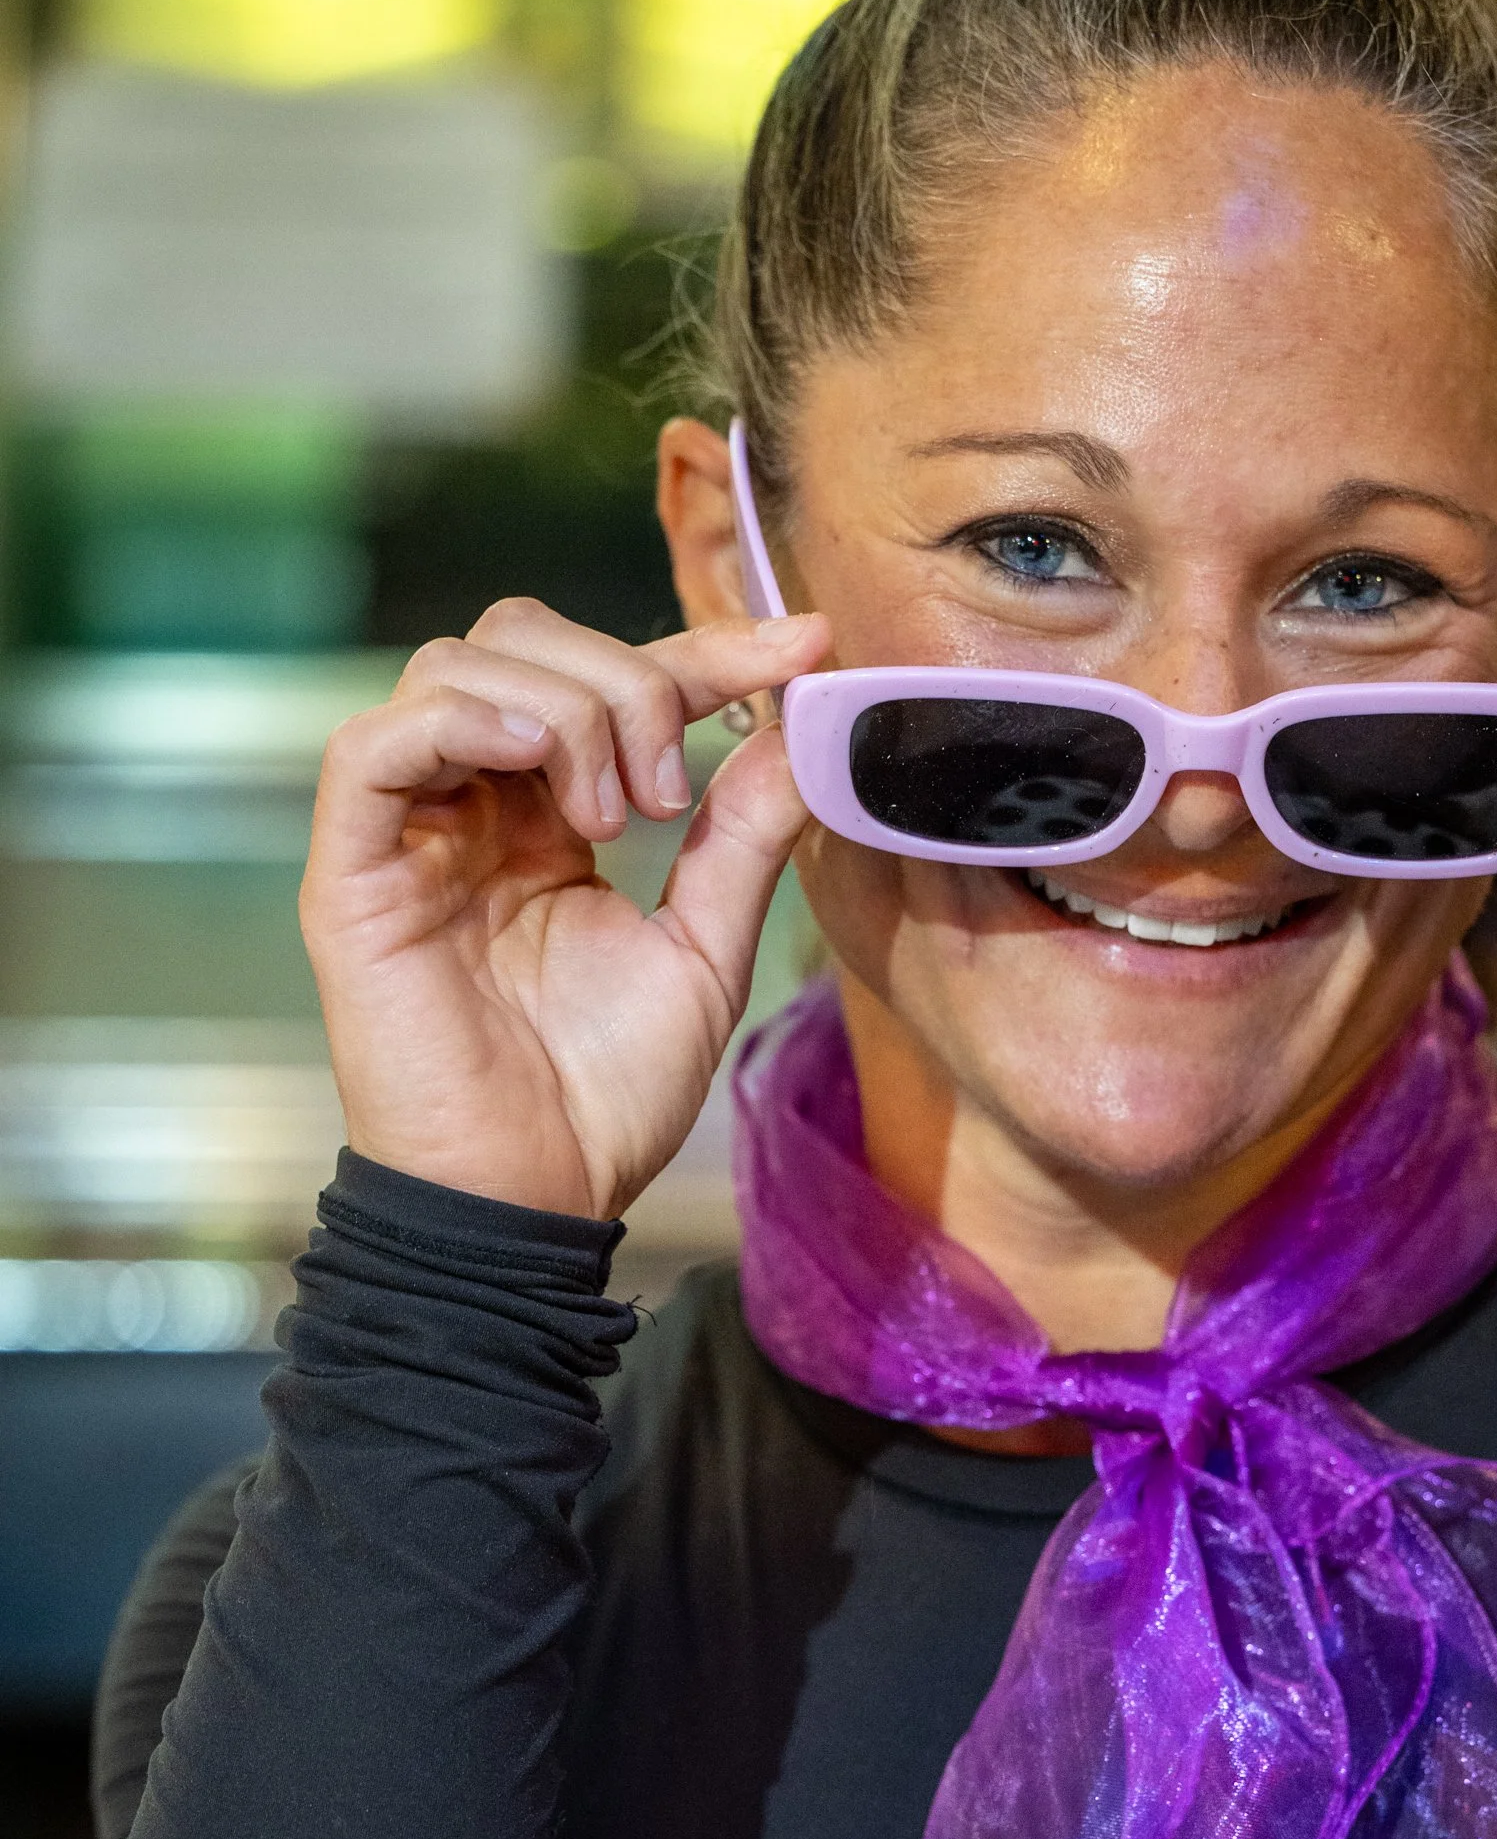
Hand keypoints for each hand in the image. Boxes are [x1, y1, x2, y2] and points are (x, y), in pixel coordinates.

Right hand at [301, 600, 831, 1217]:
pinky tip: (532, 760)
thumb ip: (742, 838)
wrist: (533, 1198)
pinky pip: (371, 746)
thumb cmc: (604, 1096)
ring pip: (456, 668)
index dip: (707, 649)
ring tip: (614, 818)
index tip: (802, 646)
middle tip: (669, 795)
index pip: (613, 679)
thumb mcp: (704, 951)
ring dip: (562, 710)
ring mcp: (408, 832)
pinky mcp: (352, 873)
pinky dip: (459, 720)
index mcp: (550, 816)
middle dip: (625, 682)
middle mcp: (473, 804)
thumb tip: (797, 731)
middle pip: (522, 641)